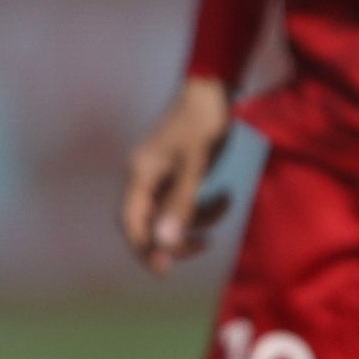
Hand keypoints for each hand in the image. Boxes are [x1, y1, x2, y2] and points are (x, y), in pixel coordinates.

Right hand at [118, 77, 236, 273]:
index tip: (165, 270)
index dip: (144, 249)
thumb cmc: (203, 121)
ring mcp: (160, 175)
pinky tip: (227, 195)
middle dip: (176, 238)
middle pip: (150, 223)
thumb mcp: (196, 164)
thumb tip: (165, 243)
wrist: (214, 88)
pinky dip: (205, 204)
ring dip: (199, 218)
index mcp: (140, 174)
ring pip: (172, 214)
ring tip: (227, 203)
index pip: (131, 223)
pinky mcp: (178, 172)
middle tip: (205, 246)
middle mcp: (144, 176)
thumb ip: (181, 203)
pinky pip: (185, 201)